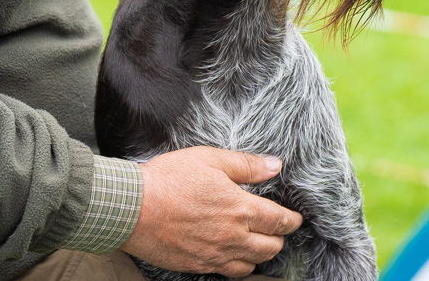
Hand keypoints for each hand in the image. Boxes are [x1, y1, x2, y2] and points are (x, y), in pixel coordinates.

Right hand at [120, 146, 302, 277]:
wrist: (131, 208)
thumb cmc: (169, 179)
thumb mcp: (211, 159)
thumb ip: (246, 165)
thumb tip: (274, 165)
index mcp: (240, 209)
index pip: (279, 221)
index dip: (292, 220)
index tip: (296, 218)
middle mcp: (232, 237)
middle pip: (271, 247)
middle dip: (280, 238)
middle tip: (279, 229)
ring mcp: (214, 255)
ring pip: (252, 265)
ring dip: (261, 255)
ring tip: (260, 243)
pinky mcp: (197, 265)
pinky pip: (228, 273)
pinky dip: (239, 267)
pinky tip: (235, 256)